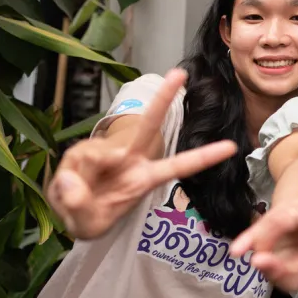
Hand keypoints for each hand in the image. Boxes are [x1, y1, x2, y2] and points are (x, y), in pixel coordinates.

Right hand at [48, 68, 237, 238]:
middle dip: (163, 98)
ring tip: (76, 194)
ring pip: (95, 155)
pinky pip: (76, 159)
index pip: (179, 167)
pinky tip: (68, 184)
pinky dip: (67, 176)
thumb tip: (72, 180)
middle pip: (149, 125)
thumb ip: (80, 206)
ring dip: (81, 175)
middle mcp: (130, 159)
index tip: (231, 147)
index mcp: (145, 179)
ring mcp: (107, 153)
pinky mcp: (85, 152)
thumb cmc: (91, 217)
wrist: (69, 213)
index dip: (204, 157)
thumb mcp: (87, 224)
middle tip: (180, 74)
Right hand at [229, 155, 297, 292]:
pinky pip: (260, 231)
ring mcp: (295, 215)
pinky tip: (241, 252)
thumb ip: (283, 274)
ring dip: (269, 242)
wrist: (273, 242)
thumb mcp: (295, 277)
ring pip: (284, 221)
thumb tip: (258, 261)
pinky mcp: (271, 218)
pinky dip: (250, 241)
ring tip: (258, 262)